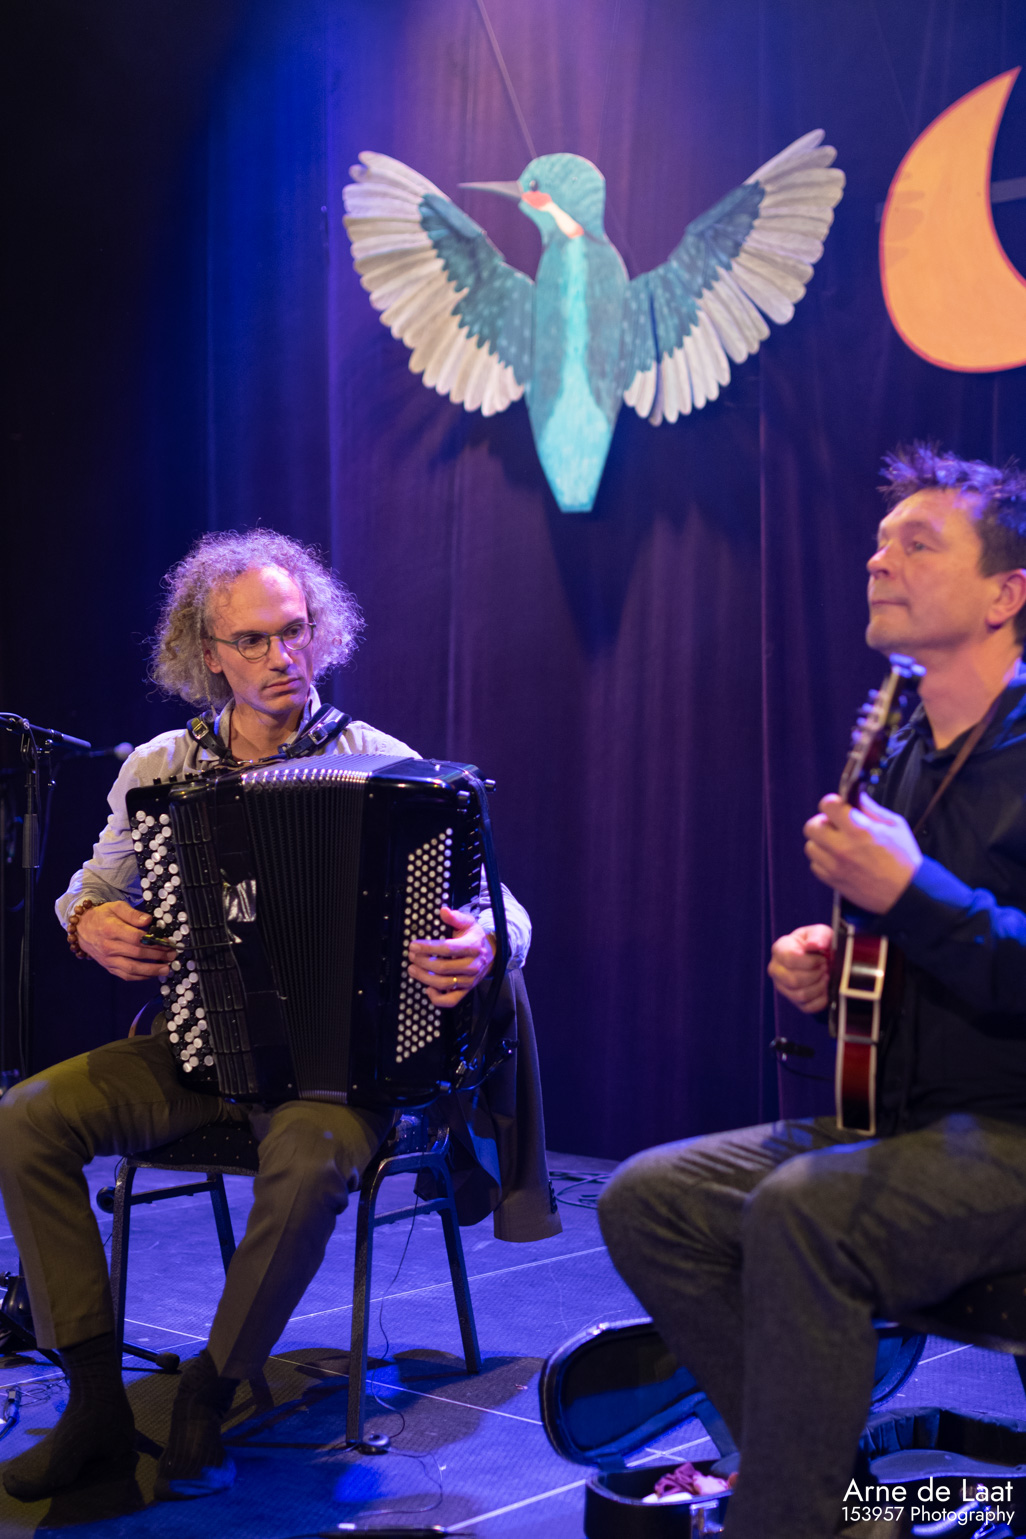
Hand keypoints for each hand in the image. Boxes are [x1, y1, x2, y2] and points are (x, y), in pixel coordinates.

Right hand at [75, 901, 175, 981]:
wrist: (82, 929)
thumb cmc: (102, 916)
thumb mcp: (116, 907)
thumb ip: (133, 914)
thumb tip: (148, 920)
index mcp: (111, 929)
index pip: (136, 938)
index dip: (154, 941)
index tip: (167, 941)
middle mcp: (109, 947)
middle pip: (137, 954)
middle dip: (158, 955)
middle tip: (172, 954)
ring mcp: (108, 959)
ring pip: (132, 969)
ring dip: (152, 970)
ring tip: (166, 969)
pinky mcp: (109, 967)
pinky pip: (126, 975)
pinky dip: (141, 977)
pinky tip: (153, 974)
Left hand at [408, 905, 495, 1008]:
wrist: (492, 954)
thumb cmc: (475, 937)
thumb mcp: (468, 923)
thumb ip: (455, 917)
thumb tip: (443, 910)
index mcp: (472, 947)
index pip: (448, 948)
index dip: (428, 948)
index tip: (413, 945)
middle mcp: (472, 965)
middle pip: (443, 968)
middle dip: (423, 962)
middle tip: (411, 956)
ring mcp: (469, 980)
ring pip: (444, 984)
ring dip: (424, 978)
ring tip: (412, 969)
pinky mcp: (466, 991)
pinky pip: (451, 1001)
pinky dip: (437, 998)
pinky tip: (428, 988)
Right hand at [768, 924, 833, 1012]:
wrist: (821, 956)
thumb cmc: (817, 942)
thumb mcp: (820, 932)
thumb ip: (819, 936)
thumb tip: (815, 945)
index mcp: (779, 949)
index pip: (789, 959)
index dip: (810, 961)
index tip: (822, 958)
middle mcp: (776, 969)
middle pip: (793, 980)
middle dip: (815, 975)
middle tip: (825, 967)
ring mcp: (783, 987)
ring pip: (800, 995)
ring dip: (819, 986)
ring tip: (825, 976)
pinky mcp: (793, 1001)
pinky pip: (807, 1007)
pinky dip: (821, 1000)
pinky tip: (825, 989)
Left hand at [803, 792, 921, 912]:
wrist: (908, 894)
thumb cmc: (905, 861)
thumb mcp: (895, 826)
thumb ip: (871, 809)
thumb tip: (856, 796)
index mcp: (859, 830)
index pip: (828, 805)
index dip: (833, 803)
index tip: (839, 806)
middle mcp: (843, 847)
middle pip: (811, 826)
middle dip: (823, 822)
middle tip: (836, 826)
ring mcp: (836, 866)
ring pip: (810, 846)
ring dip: (821, 842)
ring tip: (837, 844)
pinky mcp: (833, 881)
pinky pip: (815, 866)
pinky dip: (823, 861)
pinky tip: (838, 860)